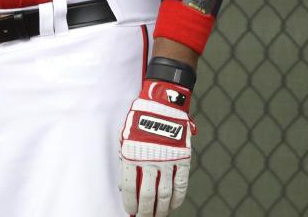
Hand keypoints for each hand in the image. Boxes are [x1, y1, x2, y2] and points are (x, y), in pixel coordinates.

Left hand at [119, 79, 195, 215]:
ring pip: (164, 194)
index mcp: (132, 153)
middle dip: (144, 211)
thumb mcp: (125, 135)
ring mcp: (168, 160)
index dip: (130, 203)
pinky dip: (177, 198)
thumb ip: (125, 158)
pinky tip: (173, 206)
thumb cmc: (139, 118)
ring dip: (161, 209)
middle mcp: (149, 159)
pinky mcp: (183, 159)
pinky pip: (181, 185)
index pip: (129, 186)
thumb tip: (124, 185)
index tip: (130, 212)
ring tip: (157, 216)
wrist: (162, 102)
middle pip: (147, 194)